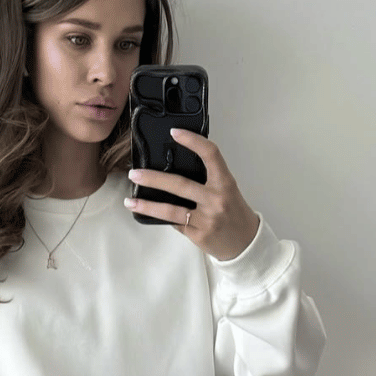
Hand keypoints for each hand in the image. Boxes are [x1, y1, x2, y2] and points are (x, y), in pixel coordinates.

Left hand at [125, 128, 259, 260]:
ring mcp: (206, 219)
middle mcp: (216, 199)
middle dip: (153, 179)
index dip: (192, 140)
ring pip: (171, 210)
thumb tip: (175, 169)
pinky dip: (163, 217)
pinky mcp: (198, 235)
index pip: (210, 154)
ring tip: (131, 200)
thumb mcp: (227, 190)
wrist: (245, 243)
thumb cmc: (234, 213)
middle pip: (180, 184)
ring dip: (147, 204)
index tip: (174, 132)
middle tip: (135, 173)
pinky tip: (150, 213)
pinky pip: (175, 223)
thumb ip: (207, 179)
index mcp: (224, 183)